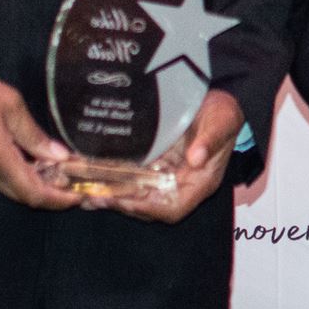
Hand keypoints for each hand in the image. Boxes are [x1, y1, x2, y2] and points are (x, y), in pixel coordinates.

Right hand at [0, 63, 77, 209]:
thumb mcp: (10, 104)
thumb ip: (34, 135)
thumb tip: (59, 156)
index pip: (32, 193)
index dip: (57, 200)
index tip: (76, 197)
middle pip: (21, 195)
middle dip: (48, 194)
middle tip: (70, 183)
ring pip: (8, 188)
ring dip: (32, 183)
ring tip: (54, 169)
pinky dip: (16, 176)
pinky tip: (29, 161)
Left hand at [90, 90, 245, 224]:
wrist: (217, 99)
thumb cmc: (223, 113)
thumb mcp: (221, 122)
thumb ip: (210, 140)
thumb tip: (196, 158)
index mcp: (200, 183)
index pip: (173, 208)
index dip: (148, 208)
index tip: (125, 202)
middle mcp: (180, 185)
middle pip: (149, 205)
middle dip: (121, 204)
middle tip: (94, 198)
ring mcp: (165, 176)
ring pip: (136, 194)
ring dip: (111, 196)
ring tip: (85, 194)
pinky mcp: (154, 164)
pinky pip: (132, 178)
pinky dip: (112, 180)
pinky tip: (90, 176)